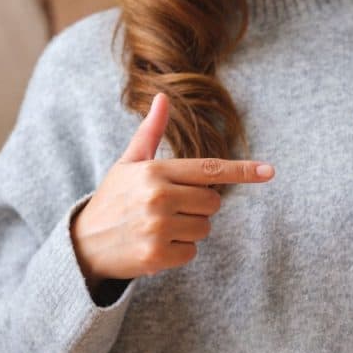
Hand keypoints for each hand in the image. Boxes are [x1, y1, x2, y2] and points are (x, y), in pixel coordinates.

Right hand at [70, 93, 274, 288]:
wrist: (83, 245)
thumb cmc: (112, 199)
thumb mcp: (127, 164)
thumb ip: (149, 134)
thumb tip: (162, 98)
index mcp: (154, 171)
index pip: (209, 170)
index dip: (242, 171)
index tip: (269, 172)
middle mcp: (158, 197)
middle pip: (213, 202)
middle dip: (199, 207)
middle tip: (170, 209)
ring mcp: (158, 227)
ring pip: (204, 228)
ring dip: (188, 230)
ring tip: (158, 228)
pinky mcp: (157, 255)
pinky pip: (192, 252)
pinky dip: (179, 252)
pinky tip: (155, 246)